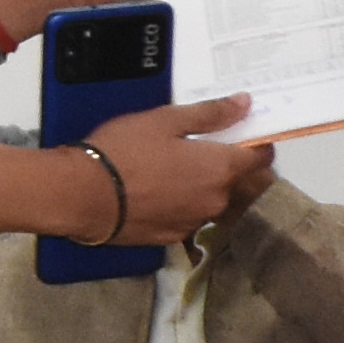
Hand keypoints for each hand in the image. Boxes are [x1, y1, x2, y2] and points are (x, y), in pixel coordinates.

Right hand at [86, 92, 273, 241]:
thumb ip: (211, 114)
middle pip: (231, 178)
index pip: (261, 158)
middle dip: (217, 162)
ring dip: (196, 184)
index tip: (243, 133)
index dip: (256, 143)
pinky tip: (151, 189)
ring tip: (163, 167)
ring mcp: (193, 222)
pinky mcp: (170, 237)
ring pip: (207, 198)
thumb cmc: (122, 153)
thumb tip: (243, 104)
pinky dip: (176, 203)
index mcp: (220, 169)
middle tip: (188, 145)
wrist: (82, 196)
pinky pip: (185, 215)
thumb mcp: (166, 121)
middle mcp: (214, 201)